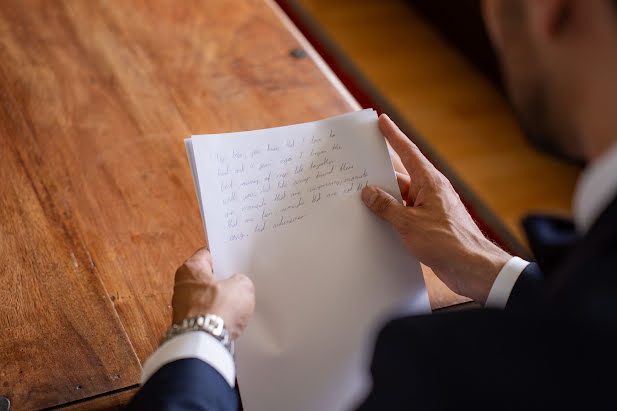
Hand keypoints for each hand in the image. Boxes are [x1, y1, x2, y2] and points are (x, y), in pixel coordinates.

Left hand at [172, 247, 254, 339]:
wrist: (205, 342)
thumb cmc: (217, 310)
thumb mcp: (242, 286)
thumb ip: (241, 280)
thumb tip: (238, 285)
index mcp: (190, 269)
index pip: (206, 254)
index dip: (221, 255)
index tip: (231, 256)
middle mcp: (181, 286)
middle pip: (205, 277)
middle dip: (221, 280)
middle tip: (238, 281)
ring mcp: (182, 307)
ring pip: (205, 298)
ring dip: (219, 300)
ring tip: (236, 303)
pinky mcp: (186, 325)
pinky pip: (205, 315)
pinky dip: (215, 316)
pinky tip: (228, 319)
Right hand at [361, 114, 510, 304]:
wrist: (471, 268)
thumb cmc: (446, 242)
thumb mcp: (409, 223)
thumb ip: (386, 207)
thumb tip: (368, 192)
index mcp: (429, 182)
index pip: (408, 152)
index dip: (393, 135)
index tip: (382, 120)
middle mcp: (430, 191)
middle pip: (400, 178)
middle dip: (379, 176)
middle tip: (358, 170)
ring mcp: (430, 209)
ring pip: (401, 199)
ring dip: (384, 201)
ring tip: (360, 202)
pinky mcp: (429, 225)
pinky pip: (405, 214)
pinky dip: (392, 216)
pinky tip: (377, 223)